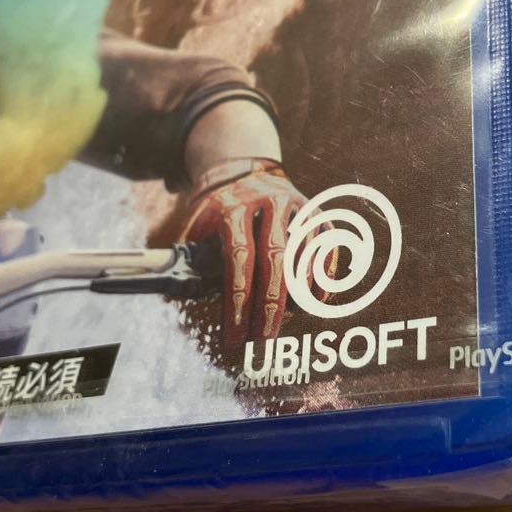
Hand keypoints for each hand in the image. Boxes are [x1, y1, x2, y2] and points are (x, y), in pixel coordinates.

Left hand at [180, 158, 332, 363]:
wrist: (243, 171)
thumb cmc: (216, 213)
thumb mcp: (197, 227)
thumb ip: (192, 260)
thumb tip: (183, 298)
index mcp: (234, 208)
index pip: (239, 258)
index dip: (238, 300)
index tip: (235, 336)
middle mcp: (269, 203)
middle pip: (276, 258)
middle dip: (270, 305)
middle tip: (263, 340)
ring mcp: (297, 207)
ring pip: (305, 254)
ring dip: (298, 295)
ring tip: (282, 324)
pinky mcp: (316, 213)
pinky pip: (328, 248)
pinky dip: (324, 279)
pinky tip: (313, 304)